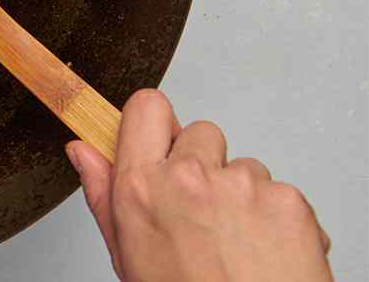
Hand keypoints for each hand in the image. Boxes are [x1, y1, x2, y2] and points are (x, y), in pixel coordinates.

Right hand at [67, 90, 331, 281]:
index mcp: (143, 189)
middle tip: (206, 217)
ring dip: (242, 196)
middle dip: (204, 165)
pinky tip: (268, 256)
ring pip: (243, 166)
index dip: (154, 126)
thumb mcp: (132, 261)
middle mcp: (191, 177)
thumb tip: (82, 151)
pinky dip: (277, 220)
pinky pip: (280, 193)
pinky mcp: (287, 201)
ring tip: (239, 247)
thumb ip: (105, 197)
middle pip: (200, 133)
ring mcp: (243, 185)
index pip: (145, 108)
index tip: (160, 145)